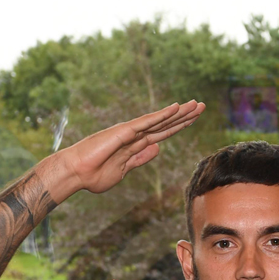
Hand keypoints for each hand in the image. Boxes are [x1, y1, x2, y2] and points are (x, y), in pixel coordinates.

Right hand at [53, 101, 204, 195]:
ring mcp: (130, 132)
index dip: (179, 126)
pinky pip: (147, 122)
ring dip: (179, 112)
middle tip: (202, 106)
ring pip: (160, 120)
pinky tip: (176, 108)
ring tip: (196, 104)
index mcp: (136, 145)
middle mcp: (135, 135)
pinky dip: (162, 114)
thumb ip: (140, 158)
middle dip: (185, 116)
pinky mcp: (124, 131)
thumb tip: (157, 148)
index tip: (194, 119)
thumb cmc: (94, 175)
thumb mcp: (124, 169)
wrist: (76, 174)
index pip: (163, 133)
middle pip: (166, 123)